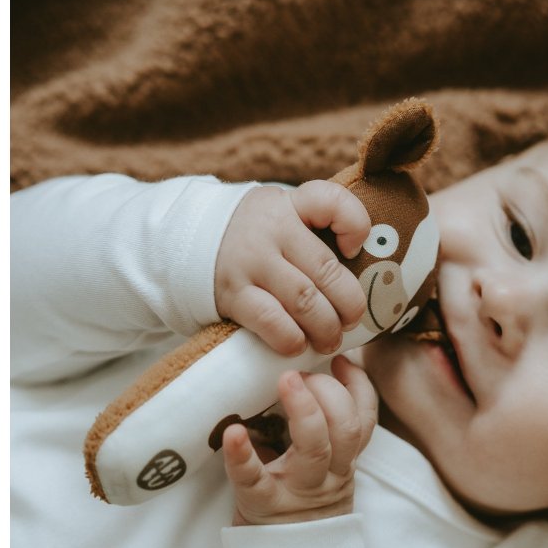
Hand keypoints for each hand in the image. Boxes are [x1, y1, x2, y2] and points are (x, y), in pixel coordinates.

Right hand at [215, 180, 370, 355]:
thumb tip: (363, 267)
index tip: (355, 250)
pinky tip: (297, 345)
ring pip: (304, 300)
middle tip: (351, 321)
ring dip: (325, 328)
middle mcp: (271, 229)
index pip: (331, 202)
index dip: (355, 226)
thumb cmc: (251, 237)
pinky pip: (271, 321)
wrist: (183, 242)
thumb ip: (315, 229)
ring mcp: (249, 261)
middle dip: (348, 304)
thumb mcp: (280, 215)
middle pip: (326, 269)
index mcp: (290, 204)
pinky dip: (291, 338)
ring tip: (330, 340)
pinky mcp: (231, 293)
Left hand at [222, 356, 378, 524]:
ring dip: (304, 410)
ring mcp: (297, 491)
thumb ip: (317, 430)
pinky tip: (234, 433)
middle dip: (329, 392)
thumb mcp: (319, 470)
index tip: (342, 358)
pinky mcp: (263, 506)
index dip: (357, 386)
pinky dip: (243, 456)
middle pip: (345, 430)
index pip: (364, 420)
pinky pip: (254, 480)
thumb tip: (302, 373)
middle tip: (301, 371)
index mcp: (342, 462)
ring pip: (315, 450)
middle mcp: (328, 476)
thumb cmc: (296, 505)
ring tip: (286, 380)